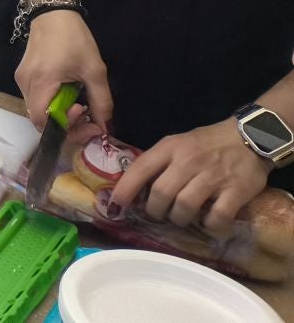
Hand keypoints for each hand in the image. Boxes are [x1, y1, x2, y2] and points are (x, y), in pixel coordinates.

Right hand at [16, 8, 113, 130]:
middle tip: (87, 118)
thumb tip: (105, 126)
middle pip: (39, 119)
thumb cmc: (74, 38)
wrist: (52, 12)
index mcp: (41, 82)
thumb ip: (101, 101)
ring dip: (59, 115)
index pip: (42, 121)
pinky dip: (52, 104)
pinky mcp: (24, 75)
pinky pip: (35, 99)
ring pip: (37, 110)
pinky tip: (67, 95)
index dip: (65, 127)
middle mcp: (25, 84)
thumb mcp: (94, 69)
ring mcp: (22, 79)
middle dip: (65, 124)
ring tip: (79, 105)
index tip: (86, 117)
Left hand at [112, 119, 270, 231]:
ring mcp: (213, 177)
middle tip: (159, 214)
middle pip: (161, 193)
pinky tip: (209, 222)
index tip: (114, 206)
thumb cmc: (207, 143)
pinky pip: (217, 217)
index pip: (140, 168)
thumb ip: (159, 162)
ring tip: (181, 217)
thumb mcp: (177, 143)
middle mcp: (189, 161)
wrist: (249, 137)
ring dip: (179, 219)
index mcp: (170, 147)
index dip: (124, 190)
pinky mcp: (236, 191)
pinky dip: (210, 226)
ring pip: (184, 207)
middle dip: (155, 211)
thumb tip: (135, 187)